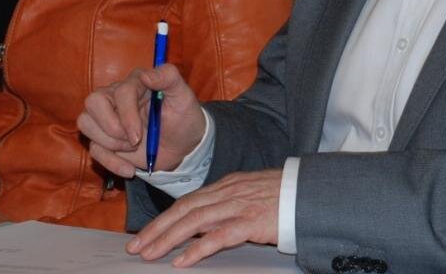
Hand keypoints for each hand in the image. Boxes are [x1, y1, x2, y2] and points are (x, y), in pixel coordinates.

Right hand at [77, 64, 205, 177]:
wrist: (183, 146)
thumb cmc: (183, 116)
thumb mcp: (183, 96)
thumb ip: (168, 77)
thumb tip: (145, 75)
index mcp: (135, 82)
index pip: (119, 93)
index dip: (126, 116)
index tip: (138, 136)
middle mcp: (115, 96)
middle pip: (92, 102)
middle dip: (111, 127)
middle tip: (133, 140)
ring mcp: (107, 118)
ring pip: (86, 123)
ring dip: (110, 144)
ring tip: (133, 149)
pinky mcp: (104, 139)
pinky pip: (93, 149)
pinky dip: (110, 163)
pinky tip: (130, 168)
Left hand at [126, 169, 281, 266]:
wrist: (308, 192)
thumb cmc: (283, 196)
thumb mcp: (250, 194)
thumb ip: (229, 204)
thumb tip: (207, 221)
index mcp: (225, 185)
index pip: (187, 202)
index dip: (163, 218)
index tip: (145, 234)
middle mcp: (226, 192)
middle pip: (183, 210)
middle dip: (157, 229)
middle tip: (136, 247)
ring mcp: (237, 206)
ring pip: (194, 221)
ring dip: (168, 239)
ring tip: (150, 254)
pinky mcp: (250, 221)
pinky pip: (218, 236)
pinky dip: (197, 248)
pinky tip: (183, 260)